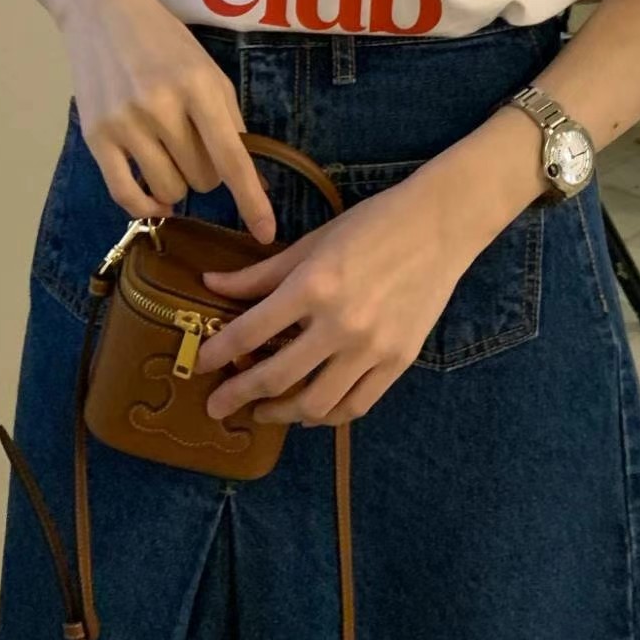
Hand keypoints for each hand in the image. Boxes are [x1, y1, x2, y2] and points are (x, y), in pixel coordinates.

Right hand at [57, 0, 275, 240]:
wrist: (102, 12)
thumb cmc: (165, 41)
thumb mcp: (209, 71)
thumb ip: (229, 121)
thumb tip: (251, 180)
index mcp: (199, 88)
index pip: (232, 157)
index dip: (251, 200)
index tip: (265, 232)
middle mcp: (162, 107)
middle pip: (202, 179)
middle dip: (208, 172)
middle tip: (196, 145)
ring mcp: (125, 123)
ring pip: (169, 190)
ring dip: (178, 185)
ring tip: (171, 155)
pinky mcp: (96, 136)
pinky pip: (125, 194)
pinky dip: (145, 206)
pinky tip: (154, 200)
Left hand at [193, 160, 477, 426]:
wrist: (439, 226)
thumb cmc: (372, 224)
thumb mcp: (313, 241)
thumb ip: (261, 272)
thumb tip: (212, 284)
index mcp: (313, 286)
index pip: (251, 331)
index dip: (219, 351)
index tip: (200, 364)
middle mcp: (340, 324)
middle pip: (276, 376)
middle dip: (238, 395)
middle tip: (216, 406)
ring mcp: (372, 349)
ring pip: (315, 404)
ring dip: (281, 413)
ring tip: (263, 410)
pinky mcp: (398, 362)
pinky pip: (355, 405)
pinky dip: (327, 414)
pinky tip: (310, 410)